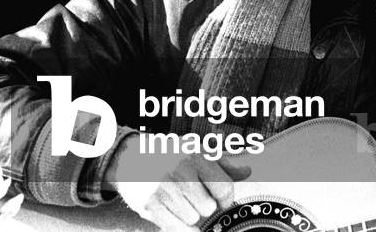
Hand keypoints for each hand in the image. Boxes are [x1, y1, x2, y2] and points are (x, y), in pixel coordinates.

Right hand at [104, 134, 250, 231]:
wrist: (127, 158)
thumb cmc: (166, 155)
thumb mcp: (194, 151)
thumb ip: (222, 163)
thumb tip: (248, 170)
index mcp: (192, 155)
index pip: (224, 188)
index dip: (226, 199)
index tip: (219, 199)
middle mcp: (178, 171)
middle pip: (209, 208)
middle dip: (204, 206)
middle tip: (191, 195)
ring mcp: (163, 189)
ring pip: (193, 220)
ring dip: (189, 215)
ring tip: (177, 199)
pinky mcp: (150, 205)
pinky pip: (177, 228)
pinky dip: (179, 225)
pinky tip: (174, 211)